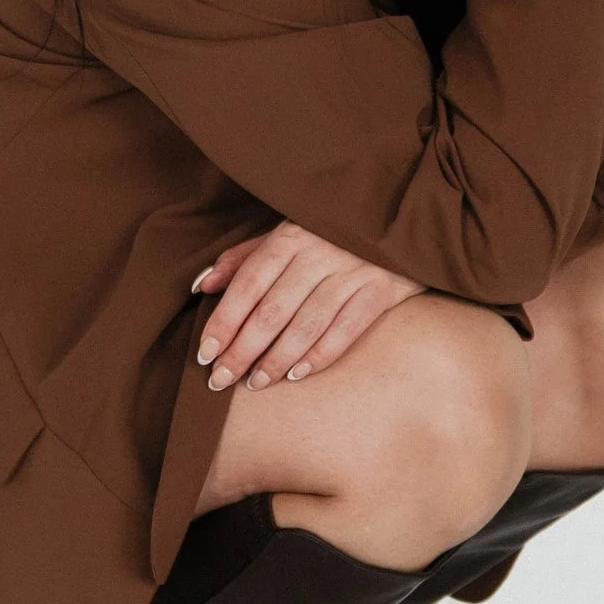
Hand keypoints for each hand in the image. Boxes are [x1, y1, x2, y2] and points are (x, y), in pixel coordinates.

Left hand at [189, 223, 424, 390]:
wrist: (400, 221)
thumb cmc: (332, 232)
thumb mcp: (288, 233)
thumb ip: (245, 258)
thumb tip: (203, 285)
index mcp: (291, 235)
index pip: (248, 284)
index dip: (224, 321)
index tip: (205, 353)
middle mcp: (320, 251)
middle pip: (272, 310)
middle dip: (243, 350)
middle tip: (222, 379)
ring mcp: (353, 270)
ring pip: (306, 324)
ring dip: (277, 359)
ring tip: (256, 382)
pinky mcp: (382, 288)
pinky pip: (348, 328)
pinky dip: (321, 355)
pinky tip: (298, 373)